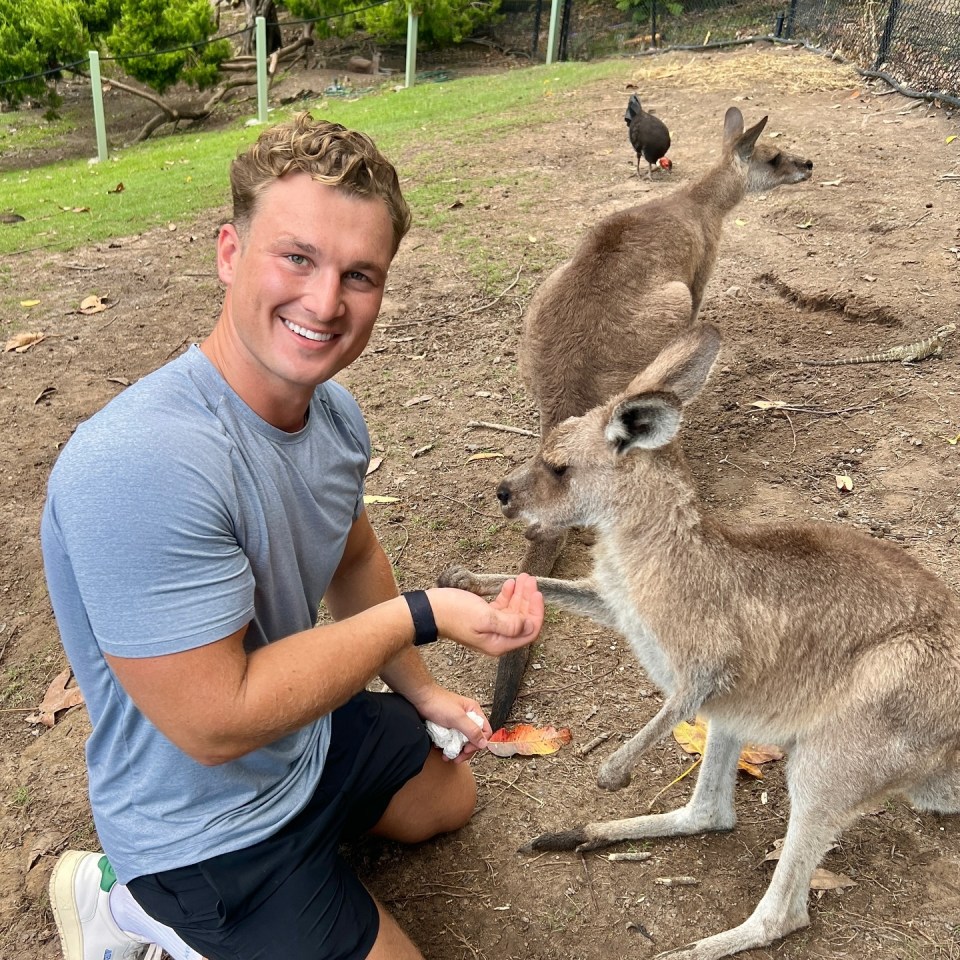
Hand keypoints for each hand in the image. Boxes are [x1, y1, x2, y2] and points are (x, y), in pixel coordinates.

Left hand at [409, 685, 492, 761]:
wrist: (420, 698)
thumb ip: (472, 730)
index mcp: (474, 711)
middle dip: (466, 750)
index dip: (478, 742)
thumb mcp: (457, 718)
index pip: (485, 731)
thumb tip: (484, 743)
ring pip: (462, 741)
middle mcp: (467, 717)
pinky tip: (442, 750)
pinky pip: (452, 740)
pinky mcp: (448, 726)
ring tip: (448, 756)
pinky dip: (448, 746)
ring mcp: (457, 722)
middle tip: (457, 758)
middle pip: (473, 739)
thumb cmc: (438, 703)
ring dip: (456, 750)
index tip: (467, 749)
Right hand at [427, 573, 543, 657]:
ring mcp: (490, 628)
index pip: (529, 631)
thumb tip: (529, 625)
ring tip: (523, 578)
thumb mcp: (484, 617)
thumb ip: (509, 624)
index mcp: (499, 643)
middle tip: (530, 580)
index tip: (537, 593)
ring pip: (513, 612)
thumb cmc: (453, 613)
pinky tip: (509, 584)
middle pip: (522, 620)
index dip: (536, 613)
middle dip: (529, 600)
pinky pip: (502, 608)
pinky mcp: (483, 618)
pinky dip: (508, 596)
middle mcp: (497, 638)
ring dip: (520, 595)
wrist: (429, 610)